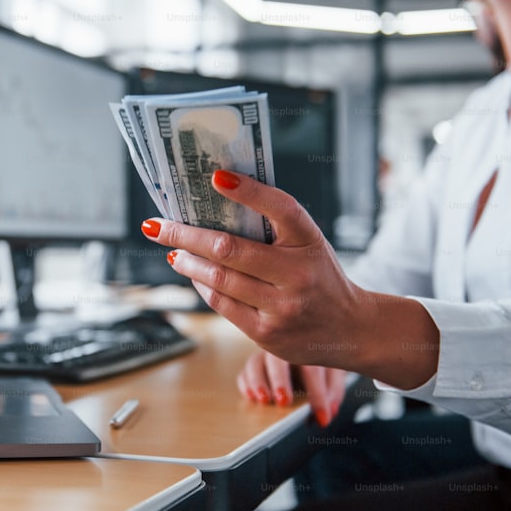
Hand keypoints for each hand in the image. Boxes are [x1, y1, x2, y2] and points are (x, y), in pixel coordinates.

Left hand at [142, 169, 439, 389]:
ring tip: (172, 250)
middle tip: (157, 226)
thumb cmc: (321, 277)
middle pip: (229, 249)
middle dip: (185, 235)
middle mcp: (299, 274)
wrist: (353, 329)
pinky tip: (192, 274)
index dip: (248, 191)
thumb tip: (214, 207)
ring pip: (220, 279)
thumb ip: (273, 228)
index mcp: (311, 242)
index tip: (216, 177)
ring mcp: (283, 307)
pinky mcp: (268, 334)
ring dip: (187, 262)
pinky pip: (223, 305)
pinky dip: (202, 286)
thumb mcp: (310, 245)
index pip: (281, 207)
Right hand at [237, 351, 346, 426]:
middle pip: (276, 358)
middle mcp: (283, 349)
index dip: (317, 395)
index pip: (312, 369)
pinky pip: (244, 372)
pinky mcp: (254, 365)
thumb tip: (330, 411)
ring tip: (264, 400)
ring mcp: (266, 356)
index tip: (322, 417)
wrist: (308, 347)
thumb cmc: (320, 364)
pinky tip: (251, 397)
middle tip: (284, 401)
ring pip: (255, 362)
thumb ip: (334, 390)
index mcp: (307, 349)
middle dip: (279, 380)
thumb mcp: (333, 373)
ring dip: (258, 381)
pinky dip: (246, 385)